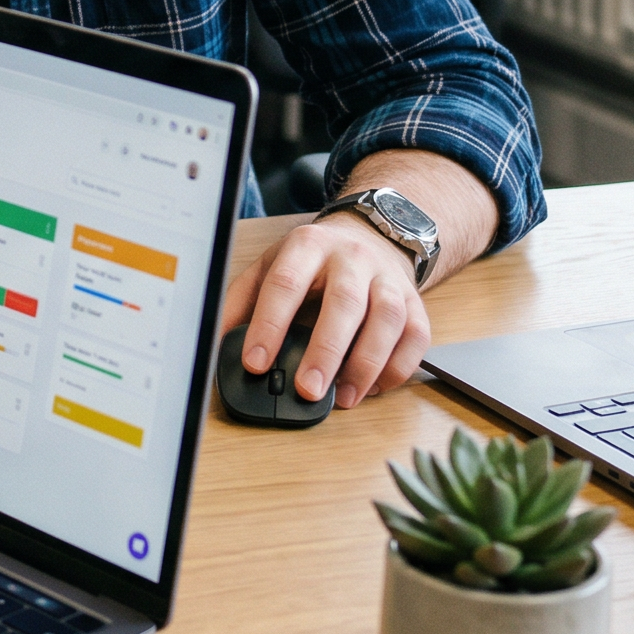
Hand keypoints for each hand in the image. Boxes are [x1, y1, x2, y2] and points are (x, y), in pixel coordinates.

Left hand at [219, 213, 430, 408]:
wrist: (370, 235)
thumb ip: (243, 300)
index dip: (269, 324)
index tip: (256, 362)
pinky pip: (416, 338)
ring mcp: (388, 280)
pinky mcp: (415, 303)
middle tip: (306, 389)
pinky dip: (397, 368)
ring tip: (341, 398)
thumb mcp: (271, 264)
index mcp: (307, 246)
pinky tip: (373, 389)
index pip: (286, 283)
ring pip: (387, 320)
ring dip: (365, 365)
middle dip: (325, 351)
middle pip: (343, 303)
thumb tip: (216, 340)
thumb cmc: (314, 260)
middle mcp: (352, 259)